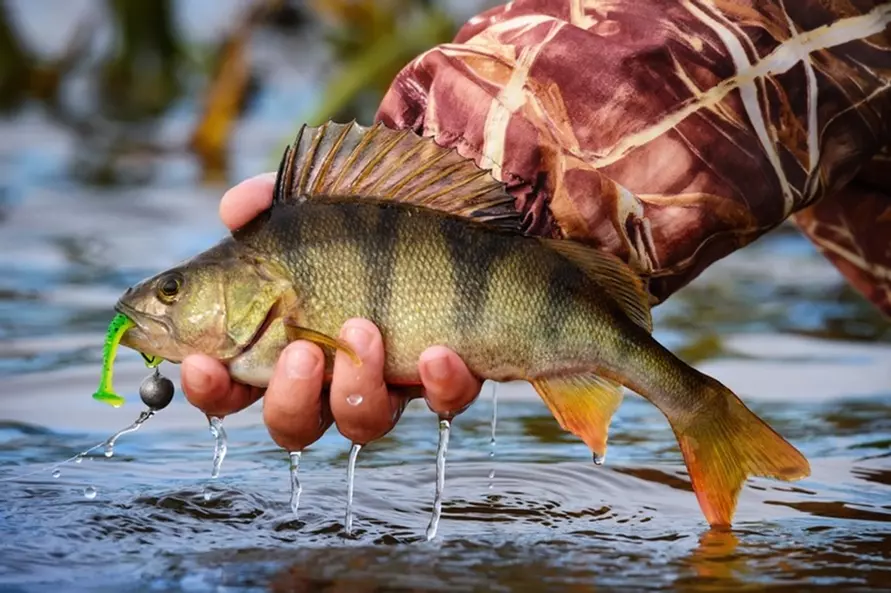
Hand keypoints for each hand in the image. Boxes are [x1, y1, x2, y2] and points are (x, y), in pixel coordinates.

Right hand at [180, 173, 481, 450]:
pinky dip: (440, 382)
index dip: (209, 387)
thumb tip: (233, 209)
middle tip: (300, 352)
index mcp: (285, 335)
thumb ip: (267, 198)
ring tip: (364, 330)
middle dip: (289, 398)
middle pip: (294, 424)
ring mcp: (394, 372)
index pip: (232, 384)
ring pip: (364, 422)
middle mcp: (335, 365)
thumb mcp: (318, 190)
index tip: (201, 364)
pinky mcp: (452, 369)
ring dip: (356, 385)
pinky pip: (446, 399)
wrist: (459, 192)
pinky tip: (439, 351)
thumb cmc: (374, 197)